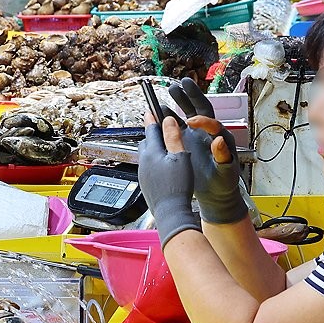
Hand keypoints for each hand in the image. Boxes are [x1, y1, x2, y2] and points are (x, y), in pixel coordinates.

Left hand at [138, 116, 201, 247]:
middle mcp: (144, 162)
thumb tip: (168, 120)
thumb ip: (173, 137)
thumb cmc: (178, 186)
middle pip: (147, 142)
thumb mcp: (180, 157)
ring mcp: (143, 174)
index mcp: (152, 153)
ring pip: (147, 155)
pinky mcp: (146, 183)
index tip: (151, 110)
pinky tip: (165, 167)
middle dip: (153, 134)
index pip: (151, 129)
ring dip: (154, 149)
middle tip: (160, 128)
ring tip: (165, 148)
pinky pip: (149, 167)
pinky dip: (155, 162)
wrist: (171, 212)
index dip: (153, 118)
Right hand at [168, 78, 245, 224]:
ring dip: (179, 101)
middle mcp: (208, 132)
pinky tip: (159, 111)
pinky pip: (175, 125)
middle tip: (182, 83)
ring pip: (186, 113)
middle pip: (200, 108)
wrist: (214, 193)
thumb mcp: (225, 172)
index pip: (213, 122)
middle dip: (192, 95)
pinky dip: (168, 117)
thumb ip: (223, 156)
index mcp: (221, 137)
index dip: (203, 120)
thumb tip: (219, 140)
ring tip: (170, 90)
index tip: (192, 121)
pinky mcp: (185, 140)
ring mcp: (195, 135)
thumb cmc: (223, 182)